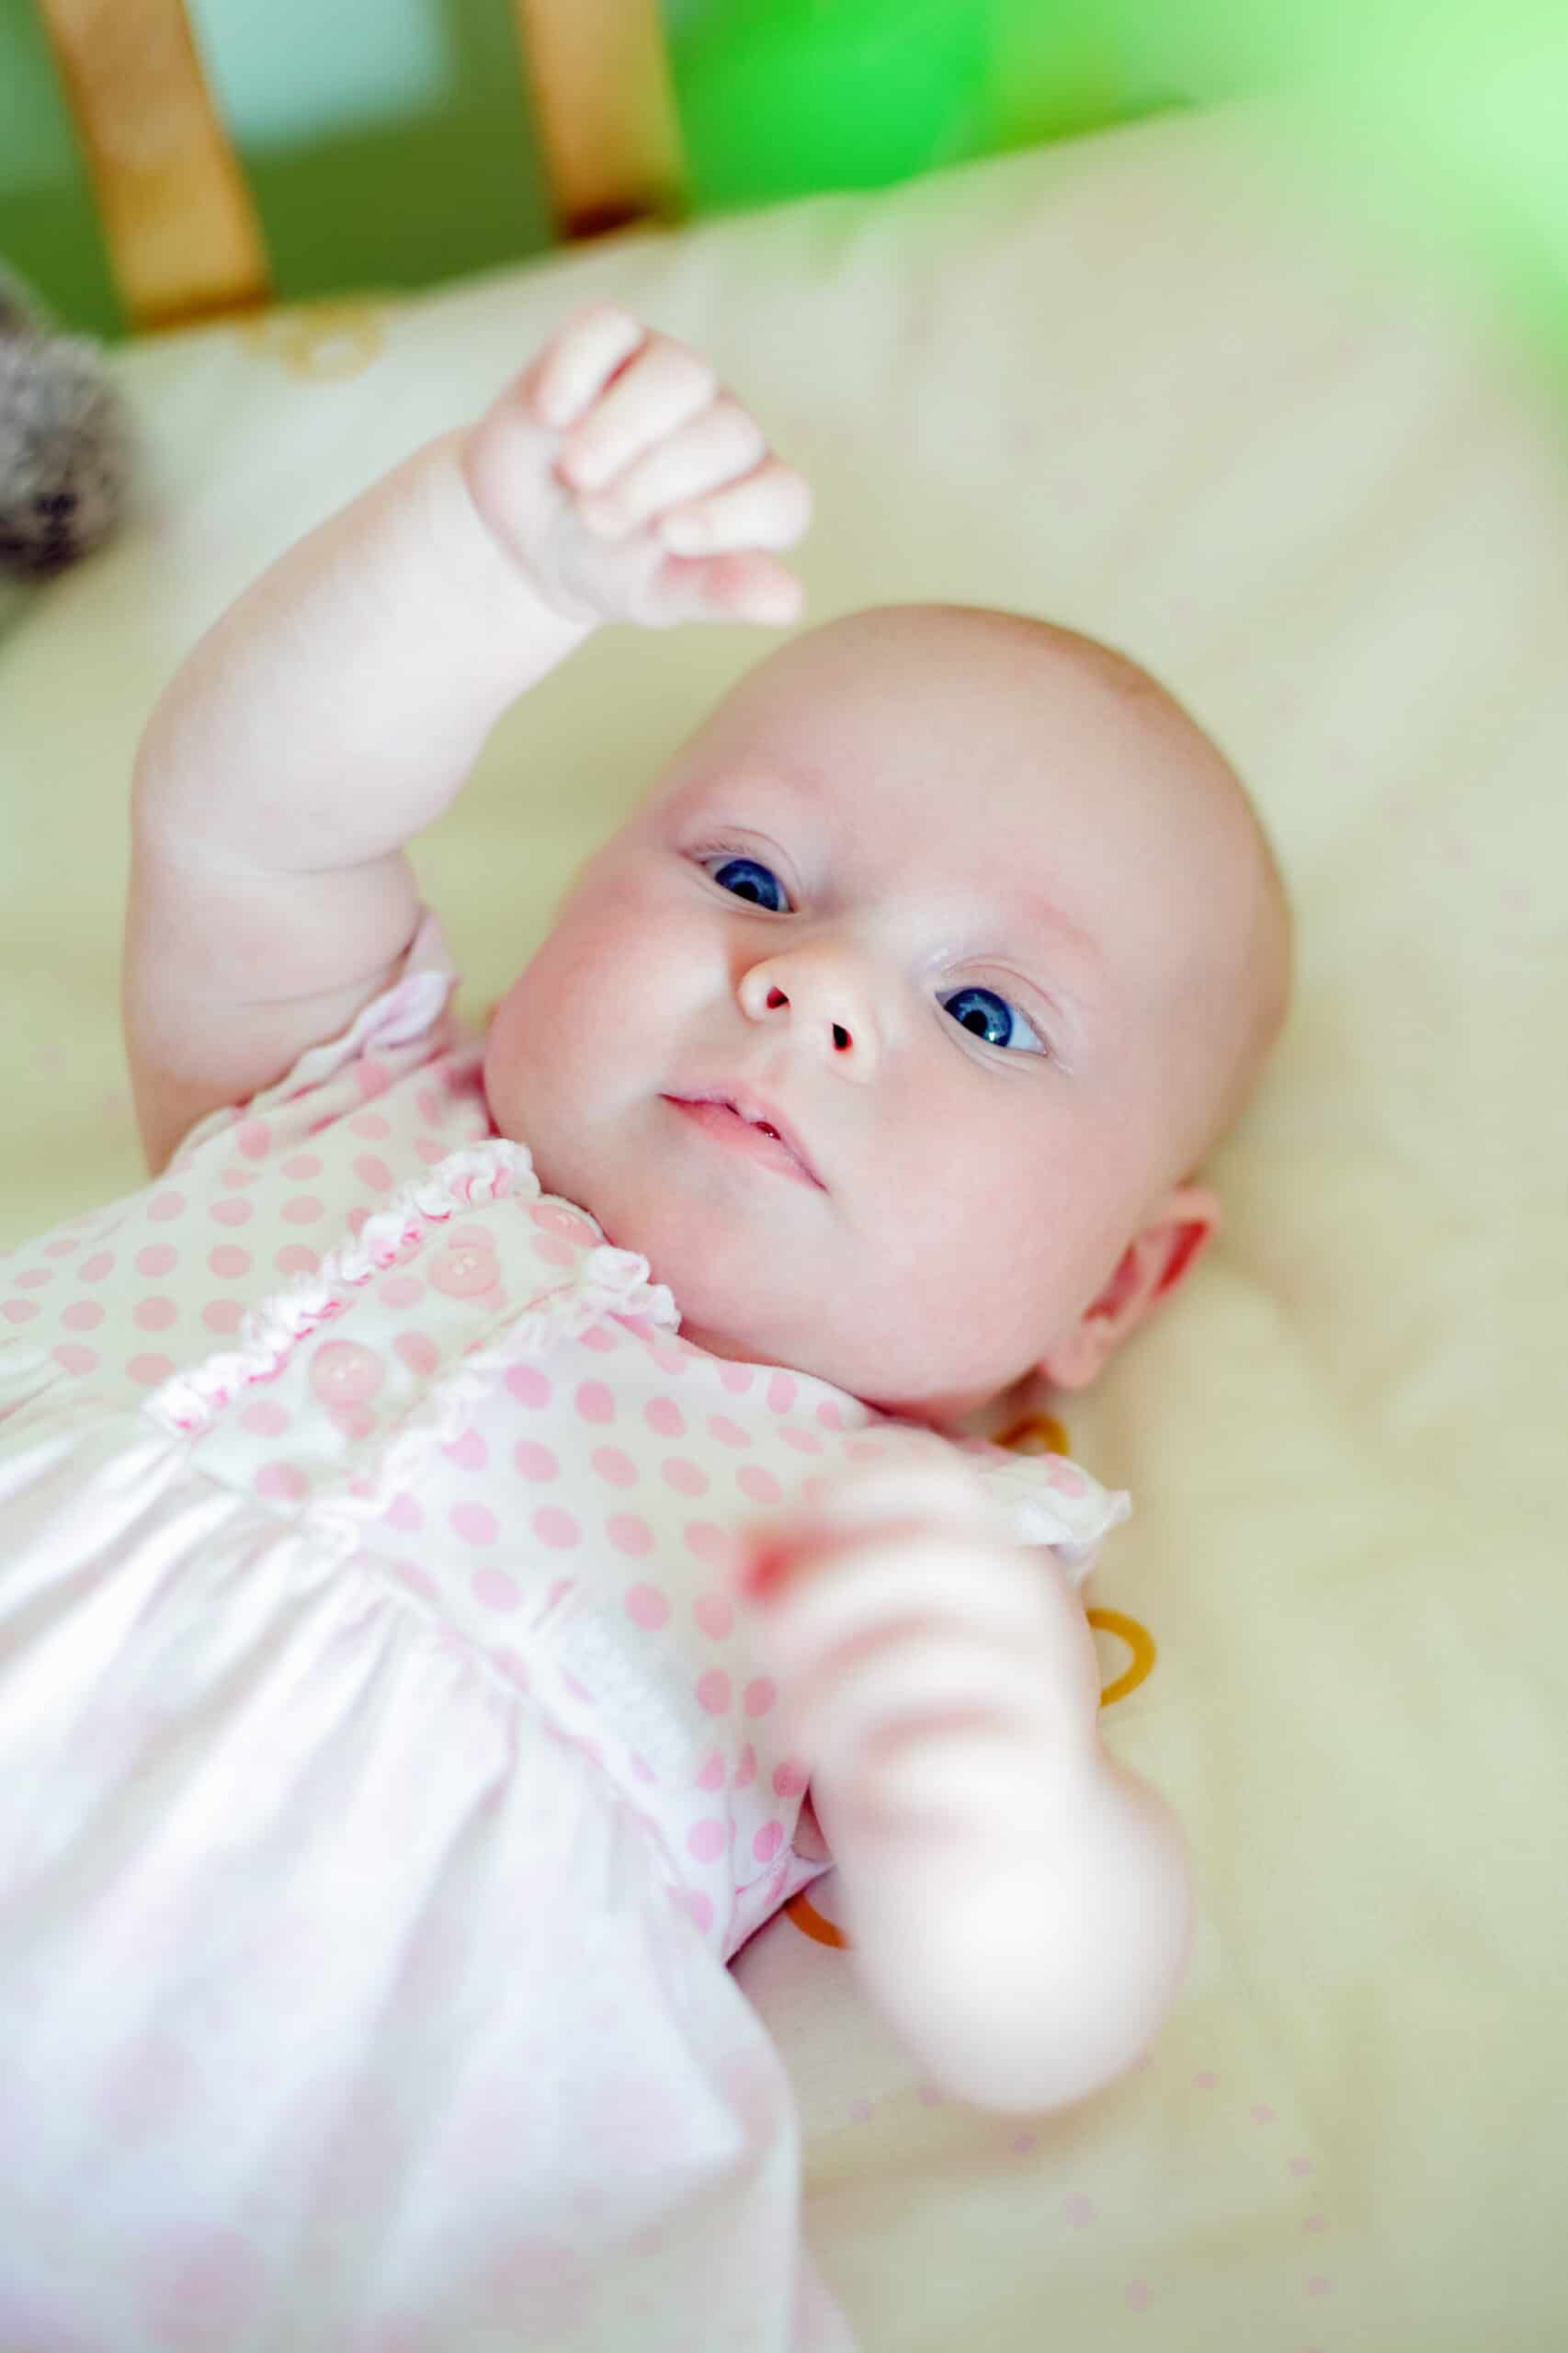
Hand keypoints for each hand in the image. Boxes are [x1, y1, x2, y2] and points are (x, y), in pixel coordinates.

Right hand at [460, 304, 811, 630]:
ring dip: (626, 427)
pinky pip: (607, 328)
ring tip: (577, 474)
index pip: (781, 497)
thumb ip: (720, 593)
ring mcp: (670, 376)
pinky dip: (578, 367)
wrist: (525, 536)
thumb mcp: (657, 595)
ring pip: (678, 375)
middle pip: (729, 433)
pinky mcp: (609, 339)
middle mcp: (725, 429)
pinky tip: (551, 412)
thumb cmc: (607, 566)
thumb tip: (788, 605)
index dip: (735, 514)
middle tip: (598, 519)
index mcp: (753, 496)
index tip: (671, 535)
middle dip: (660, 478)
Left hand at [738, 1458, 1189, 2113]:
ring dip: (825, 1697)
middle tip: (763, 1646)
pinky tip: (861, 1789)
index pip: (931, 1476)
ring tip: (791, 1735)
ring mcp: (1046, 1697)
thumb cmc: (912, 1729)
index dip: (839, 1495)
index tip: (779, 1549)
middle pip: (927, 1554)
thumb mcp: (848, 1646)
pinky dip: (875, 1774)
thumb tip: (730, 1551)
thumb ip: (796, 1587)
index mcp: (992, 1552)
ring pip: (923, 1658)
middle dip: (818, 1595)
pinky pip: (940, 1760)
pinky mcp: (1038, 1788)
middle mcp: (1036, 1611)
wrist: (1004, 1875)